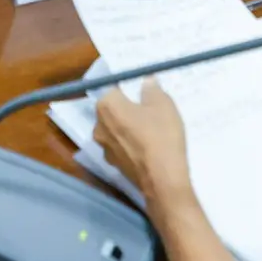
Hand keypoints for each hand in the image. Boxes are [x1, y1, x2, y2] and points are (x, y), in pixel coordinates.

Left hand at [92, 82, 193, 205]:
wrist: (161, 179)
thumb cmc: (161, 135)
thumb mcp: (163, 105)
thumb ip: (152, 89)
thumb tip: (146, 81)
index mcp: (106, 105)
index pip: (114, 88)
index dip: (130, 89)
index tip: (144, 93)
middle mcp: (98, 125)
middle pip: (112, 110)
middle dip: (127, 108)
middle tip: (149, 110)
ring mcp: (103, 147)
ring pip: (115, 129)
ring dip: (128, 127)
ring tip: (150, 129)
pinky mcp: (112, 164)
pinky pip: (120, 146)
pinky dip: (130, 144)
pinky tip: (147, 147)